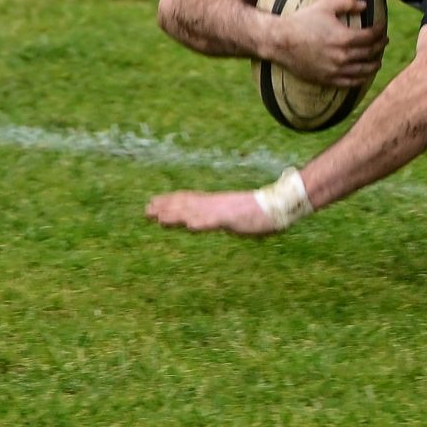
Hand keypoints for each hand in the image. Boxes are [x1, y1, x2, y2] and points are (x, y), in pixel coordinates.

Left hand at [146, 189, 281, 234]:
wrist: (281, 204)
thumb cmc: (262, 212)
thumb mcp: (236, 217)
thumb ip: (221, 219)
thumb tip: (208, 223)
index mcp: (216, 203)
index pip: (189, 200)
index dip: (171, 202)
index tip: (154, 204)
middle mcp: (216, 203)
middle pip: (186, 203)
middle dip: (166, 207)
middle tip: (146, 210)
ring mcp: (223, 209)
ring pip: (195, 211)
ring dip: (176, 214)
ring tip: (158, 217)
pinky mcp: (233, 216)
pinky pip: (215, 219)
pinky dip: (201, 222)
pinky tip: (189, 226)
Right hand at [266, 0, 384, 87]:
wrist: (280, 41)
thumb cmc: (302, 21)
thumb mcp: (325, 6)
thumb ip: (347, 3)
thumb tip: (365, 5)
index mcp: (344, 38)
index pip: (371, 36)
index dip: (380, 31)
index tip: (382, 28)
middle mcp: (342, 56)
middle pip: (370, 53)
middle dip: (380, 46)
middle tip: (384, 42)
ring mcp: (335, 70)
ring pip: (363, 70)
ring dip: (374, 65)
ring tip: (378, 60)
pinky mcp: (326, 79)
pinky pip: (350, 83)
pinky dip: (361, 79)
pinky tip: (364, 75)